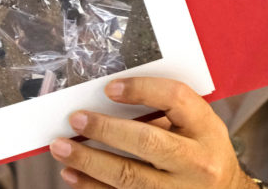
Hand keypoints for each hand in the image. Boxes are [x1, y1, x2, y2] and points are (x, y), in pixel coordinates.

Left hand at [48, 77, 253, 188]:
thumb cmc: (203, 150)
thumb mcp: (198, 125)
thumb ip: (164, 111)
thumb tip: (107, 99)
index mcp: (206, 129)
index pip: (175, 99)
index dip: (141, 90)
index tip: (109, 88)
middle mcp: (196, 162)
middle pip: (148, 143)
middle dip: (106, 130)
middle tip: (76, 119)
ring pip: (129, 178)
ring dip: (89, 162)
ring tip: (61, 148)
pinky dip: (92, 187)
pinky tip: (71, 175)